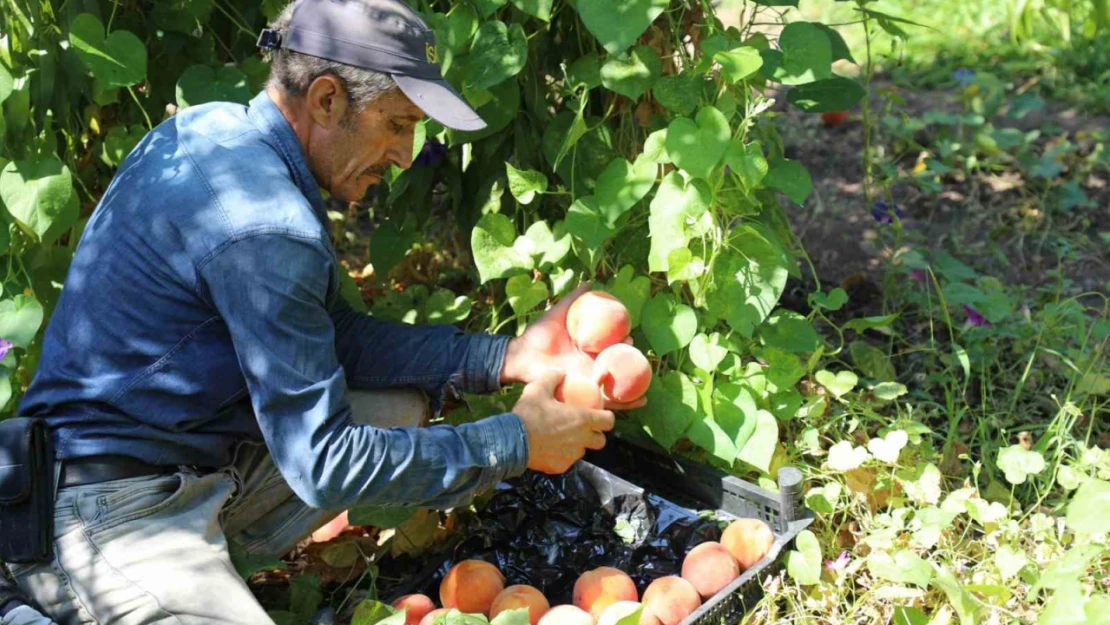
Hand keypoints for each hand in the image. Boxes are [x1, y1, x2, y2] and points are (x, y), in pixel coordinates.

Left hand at [500, 283, 646, 410]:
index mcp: (587, 348)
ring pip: (616, 384)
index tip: (629, 335)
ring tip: (648, 384)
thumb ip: (573, 299)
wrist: (523, 356)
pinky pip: (607, 401)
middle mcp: (590, 364)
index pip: (611, 345)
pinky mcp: (585, 394)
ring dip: (634, 385)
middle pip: (617, 364)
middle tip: (639, 355)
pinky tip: (641, 401)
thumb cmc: (538, 334)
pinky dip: (625, 403)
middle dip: (631, 362)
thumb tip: (590, 283)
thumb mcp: (558, 313)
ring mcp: (588, 379)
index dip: (622, 341)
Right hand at [513, 370, 614, 473]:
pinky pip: (567, 460)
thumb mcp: (538, 388)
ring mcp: (571, 456)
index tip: (599, 414)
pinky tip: (550, 448)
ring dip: (577, 445)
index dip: (606, 417)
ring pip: (582, 451)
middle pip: (601, 441)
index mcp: (582, 419)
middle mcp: (581, 439)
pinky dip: (562, 455)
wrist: (512, 442)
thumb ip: (552, 377)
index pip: (609, 421)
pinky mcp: (560, 467)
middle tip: (583, 427)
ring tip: (563, 437)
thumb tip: (561, 373)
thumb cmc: (528, 414)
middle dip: (596, 434)